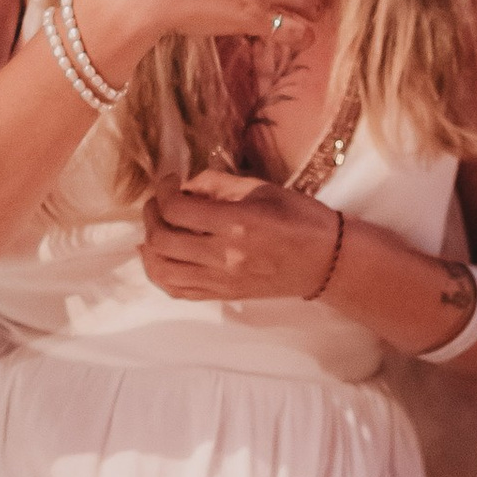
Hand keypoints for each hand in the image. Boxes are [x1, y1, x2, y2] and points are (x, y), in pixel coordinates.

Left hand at [141, 167, 343, 303]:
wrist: (327, 262)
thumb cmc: (301, 219)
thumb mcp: (263, 189)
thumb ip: (219, 183)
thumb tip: (185, 183)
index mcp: (237, 224)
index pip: (177, 209)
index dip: (163, 190)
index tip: (169, 180)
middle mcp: (225, 257)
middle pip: (161, 240)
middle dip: (151, 215)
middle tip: (159, 202)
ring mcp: (222, 281)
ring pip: (161, 271)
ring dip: (149, 246)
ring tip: (157, 228)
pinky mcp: (223, 295)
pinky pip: (177, 290)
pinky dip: (160, 272)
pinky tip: (161, 255)